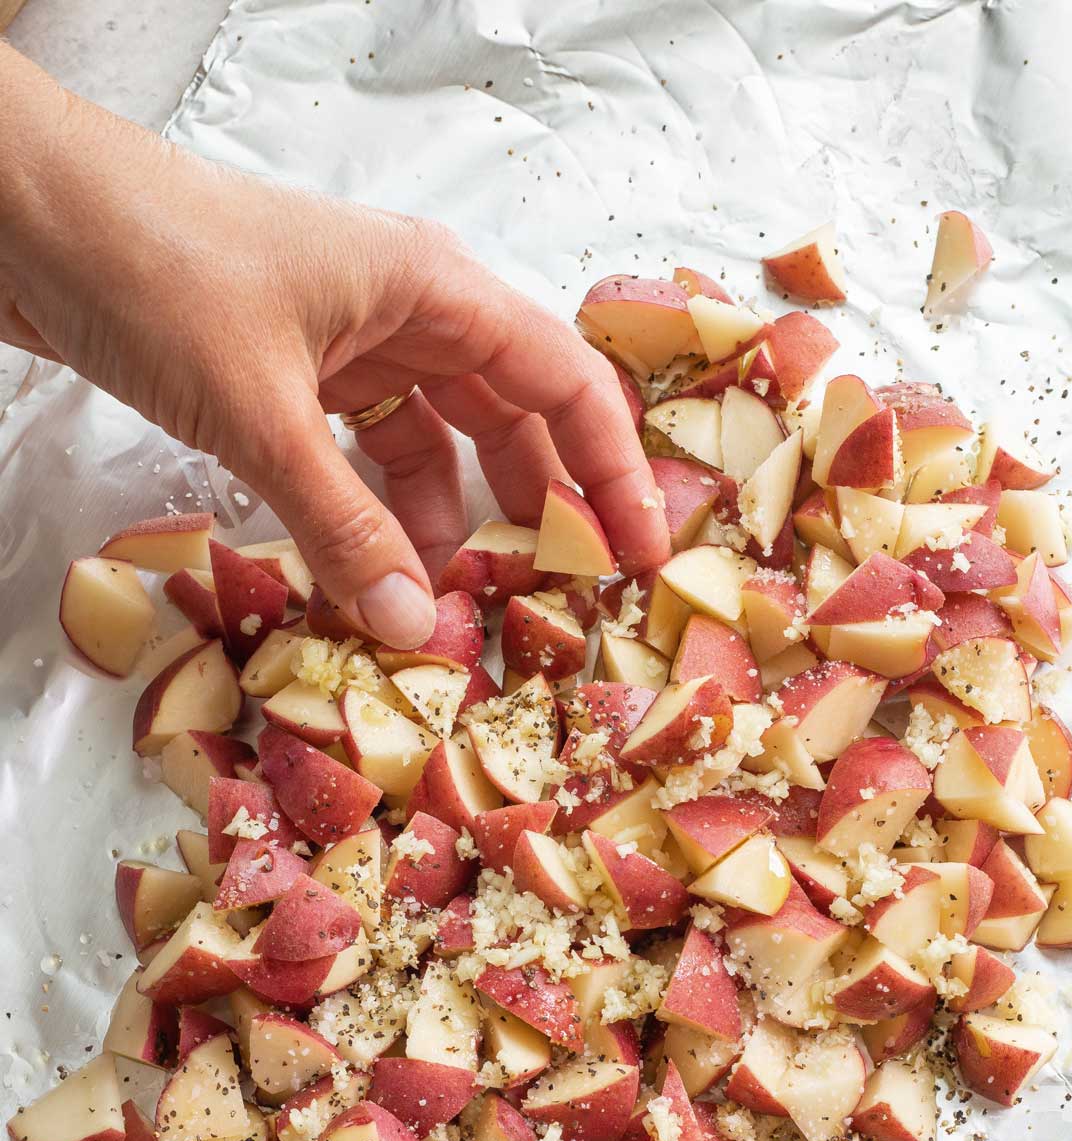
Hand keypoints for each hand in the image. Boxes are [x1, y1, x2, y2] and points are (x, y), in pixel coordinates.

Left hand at [0, 46, 668, 645]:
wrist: (18, 211)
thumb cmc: (148, 262)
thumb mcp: (259, 411)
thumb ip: (341, 526)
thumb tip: (410, 628)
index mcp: (432, 288)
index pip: (563, 381)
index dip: (612, 471)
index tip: (638, 556)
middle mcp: (406, 314)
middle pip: (510, 421)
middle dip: (537, 511)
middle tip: (559, 603)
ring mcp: (346, 349)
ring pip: (433, 451)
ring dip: (442, 529)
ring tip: (447, 610)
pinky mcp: (288, 383)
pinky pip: (359, 464)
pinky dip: (369, 521)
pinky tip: (368, 577)